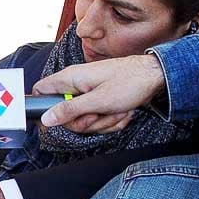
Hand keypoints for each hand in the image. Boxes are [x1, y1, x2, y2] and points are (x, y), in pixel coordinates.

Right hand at [35, 55, 165, 133]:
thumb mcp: (99, 100)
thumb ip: (69, 110)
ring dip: (101, 122)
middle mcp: (75, 84)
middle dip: (84, 121)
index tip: (60, 120)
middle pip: (63, 113)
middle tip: (100, 114)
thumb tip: (46, 119)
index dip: (43, 108)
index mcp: (70, 78)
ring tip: (117, 111)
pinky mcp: (98, 99)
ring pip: (82, 118)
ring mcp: (87, 92)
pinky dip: (110, 119)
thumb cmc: (131, 82)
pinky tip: (122, 112)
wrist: (158, 76)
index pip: (40, 92)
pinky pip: (95, 118)